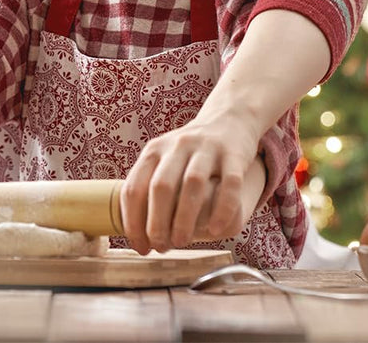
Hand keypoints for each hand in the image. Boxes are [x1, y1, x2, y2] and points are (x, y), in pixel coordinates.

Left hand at [120, 113, 260, 253]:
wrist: (229, 120)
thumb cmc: (190, 154)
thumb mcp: (163, 161)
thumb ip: (150, 191)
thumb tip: (139, 238)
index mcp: (155, 150)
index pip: (135, 188)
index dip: (134, 222)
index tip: (140, 246)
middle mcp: (178, 146)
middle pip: (161, 187)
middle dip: (157, 222)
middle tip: (161, 246)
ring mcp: (206, 148)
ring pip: (193, 184)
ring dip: (185, 218)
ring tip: (181, 242)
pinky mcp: (234, 154)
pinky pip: (229, 184)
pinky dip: (222, 209)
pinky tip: (215, 230)